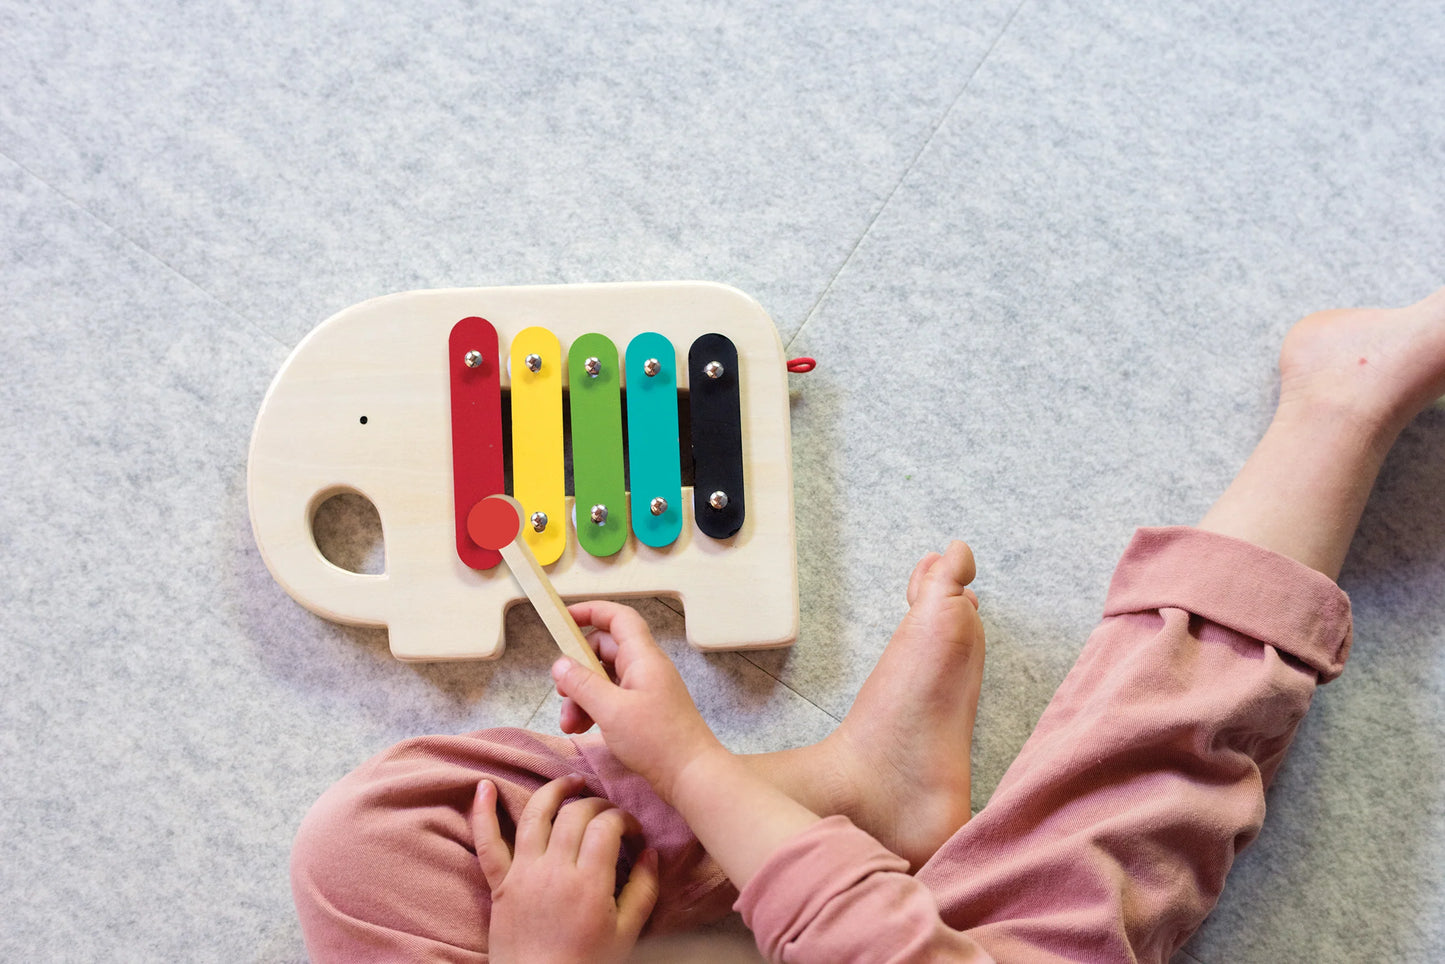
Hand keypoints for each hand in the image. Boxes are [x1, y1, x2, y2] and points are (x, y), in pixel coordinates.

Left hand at [474, 774, 658, 963]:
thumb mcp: (627, 934)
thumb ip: (644, 889)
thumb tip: (650, 852)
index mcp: (588, 882)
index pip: (607, 826)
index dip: (624, 819)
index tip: (634, 831)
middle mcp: (553, 869)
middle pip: (575, 813)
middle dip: (597, 804)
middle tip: (610, 814)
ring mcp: (522, 873)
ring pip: (535, 814)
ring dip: (554, 790)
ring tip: (572, 782)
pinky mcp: (500, 884)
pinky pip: (487, 843)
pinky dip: (482, 813)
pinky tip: (484, 787)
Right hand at [552, 601, 726, 805]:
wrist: (691, 775)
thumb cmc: (657, 741)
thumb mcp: (611, 711)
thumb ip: (582, 684)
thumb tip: (560, 663)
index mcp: (643, 657)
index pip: (618, 618)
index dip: (591, 611)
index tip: (564, 618)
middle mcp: (645, 668)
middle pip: (604, 650)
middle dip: (577, 668)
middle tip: (560, 692)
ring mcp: (645, 690)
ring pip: (604, 678)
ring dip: (582, 695)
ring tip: (568, 723)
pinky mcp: (644, 711)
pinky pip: (612, 699)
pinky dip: (594, 709)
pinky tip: (582, 728)